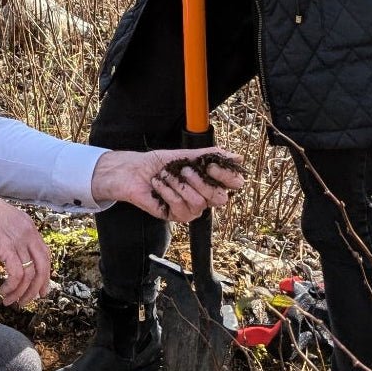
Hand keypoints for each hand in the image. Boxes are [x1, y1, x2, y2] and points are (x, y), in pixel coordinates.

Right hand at [0, 178, 50, 305]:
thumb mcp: (3, 221)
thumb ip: (11, 235)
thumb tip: (9, 253)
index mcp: (29, 226)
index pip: (45, 254)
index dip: (44, 274)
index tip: (39, 289)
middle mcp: (28, 233)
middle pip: (43, 267)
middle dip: (37, 288)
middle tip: (27, 301)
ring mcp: (18, 240)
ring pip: (30, 274)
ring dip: (21, 292)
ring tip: (9, 301)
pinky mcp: (5, 247)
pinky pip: (17, 274)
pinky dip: (12, 287)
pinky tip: (3, 291)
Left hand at [90, 148, 244, 222]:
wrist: (133, 171)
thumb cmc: (158, 163)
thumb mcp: (186, 155)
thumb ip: (210, 156)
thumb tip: (238, 157)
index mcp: (209, 181)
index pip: (233, 185)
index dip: (228, 177)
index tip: (211, 166)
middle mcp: (203, 196)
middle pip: (220, 198)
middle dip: (201, 182)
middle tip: (184, 169)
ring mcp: (190, 208)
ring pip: (199, 203)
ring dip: (180, 185)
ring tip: (166, 175)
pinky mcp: (175, 215)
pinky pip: (180, 207)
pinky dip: (168, 192)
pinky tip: (158, 184)